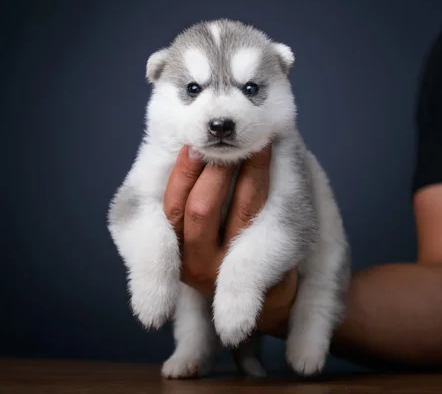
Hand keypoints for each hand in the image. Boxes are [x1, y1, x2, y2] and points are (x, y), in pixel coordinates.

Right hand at [163, 145, 297, 333]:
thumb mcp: (200, 236)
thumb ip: (194, 200)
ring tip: (256, 140)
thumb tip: (197, 146)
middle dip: (214, 170)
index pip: (171, 207)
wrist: (265, 302)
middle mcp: (195, 264)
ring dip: (248, 169)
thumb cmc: (227, 255)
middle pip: (199, 209)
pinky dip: (266, 183)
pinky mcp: (261, 269)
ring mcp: (229, 270)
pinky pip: (265, 218)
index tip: (194, 143)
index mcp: (176, 251)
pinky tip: (269, 159)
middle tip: (229, 139)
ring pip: (239, 208)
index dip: (183, 174)